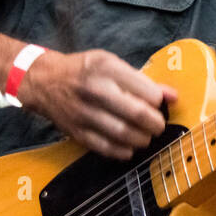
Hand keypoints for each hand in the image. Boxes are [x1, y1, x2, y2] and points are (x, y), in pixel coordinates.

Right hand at [17, 49, 177, 159]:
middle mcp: (95, 91)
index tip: (161, 105)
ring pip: (124, 134)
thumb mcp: (111, 64)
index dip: (160, 103)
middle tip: (157, 125)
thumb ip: (142, 80)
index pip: (147, 92)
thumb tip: (172, 96)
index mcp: (107, 69)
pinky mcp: (77, 132)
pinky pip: (106, 148)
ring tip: (145, 136)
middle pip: (137, 114)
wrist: (43, 81)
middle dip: (156, 124)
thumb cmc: (84, 70)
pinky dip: (123, 151)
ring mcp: (84, 113)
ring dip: (142, 139)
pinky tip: (129, 147)